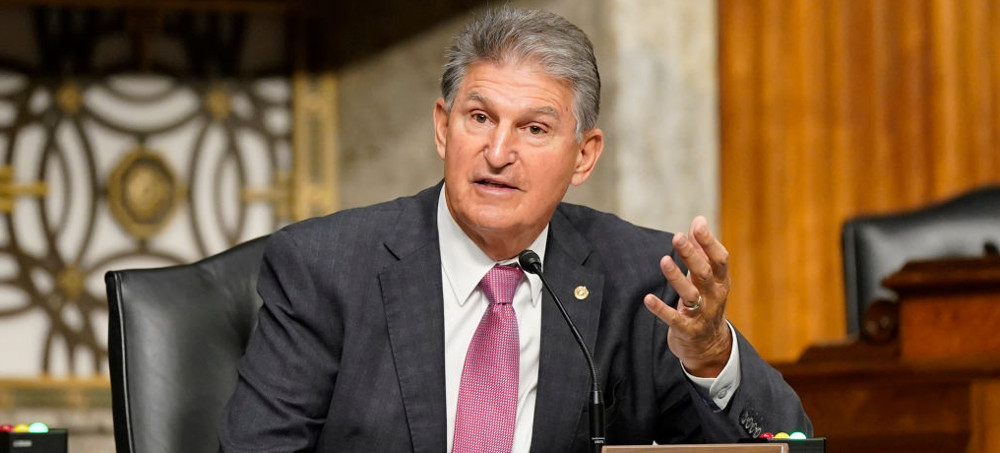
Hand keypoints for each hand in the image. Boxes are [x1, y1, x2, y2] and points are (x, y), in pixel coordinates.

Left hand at [643, 216, 731, 376]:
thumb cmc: (706, 302)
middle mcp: (714, 297)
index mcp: (720, 281)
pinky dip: (661, 309)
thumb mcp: (707, 278)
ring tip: (664, 261)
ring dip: (677, 278)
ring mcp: (702, 315)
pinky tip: (648, 299)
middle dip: (691, 255)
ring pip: (690, 295)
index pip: (719, 259)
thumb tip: (698, 220)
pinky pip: (674, 319)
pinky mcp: (687, 330)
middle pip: (703, 273)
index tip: (697, 226)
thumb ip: (702, 249)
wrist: (709, 346)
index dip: (710, 242)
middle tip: (677, 237)